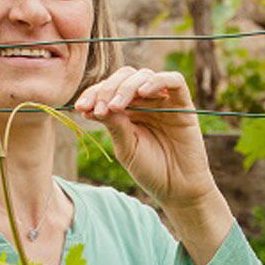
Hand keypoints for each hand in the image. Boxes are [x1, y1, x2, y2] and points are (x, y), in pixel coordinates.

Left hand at [74, 67, 216, 207]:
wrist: (176, 188)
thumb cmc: (150, 169)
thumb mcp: (126, 147)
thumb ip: (115, 124)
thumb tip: (94, 106)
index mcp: (127, 110)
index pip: (108, 90)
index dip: (93, 94)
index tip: (81, 107)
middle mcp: (145, 102)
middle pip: (124, 77)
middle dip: (107, 89)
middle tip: (99, 107)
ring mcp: (164, 101)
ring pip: (144, 76)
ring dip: (127, 87)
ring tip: (116, 106)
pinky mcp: (184, 104)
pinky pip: (174, 81)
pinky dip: (156, 82)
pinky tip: (142, 92)